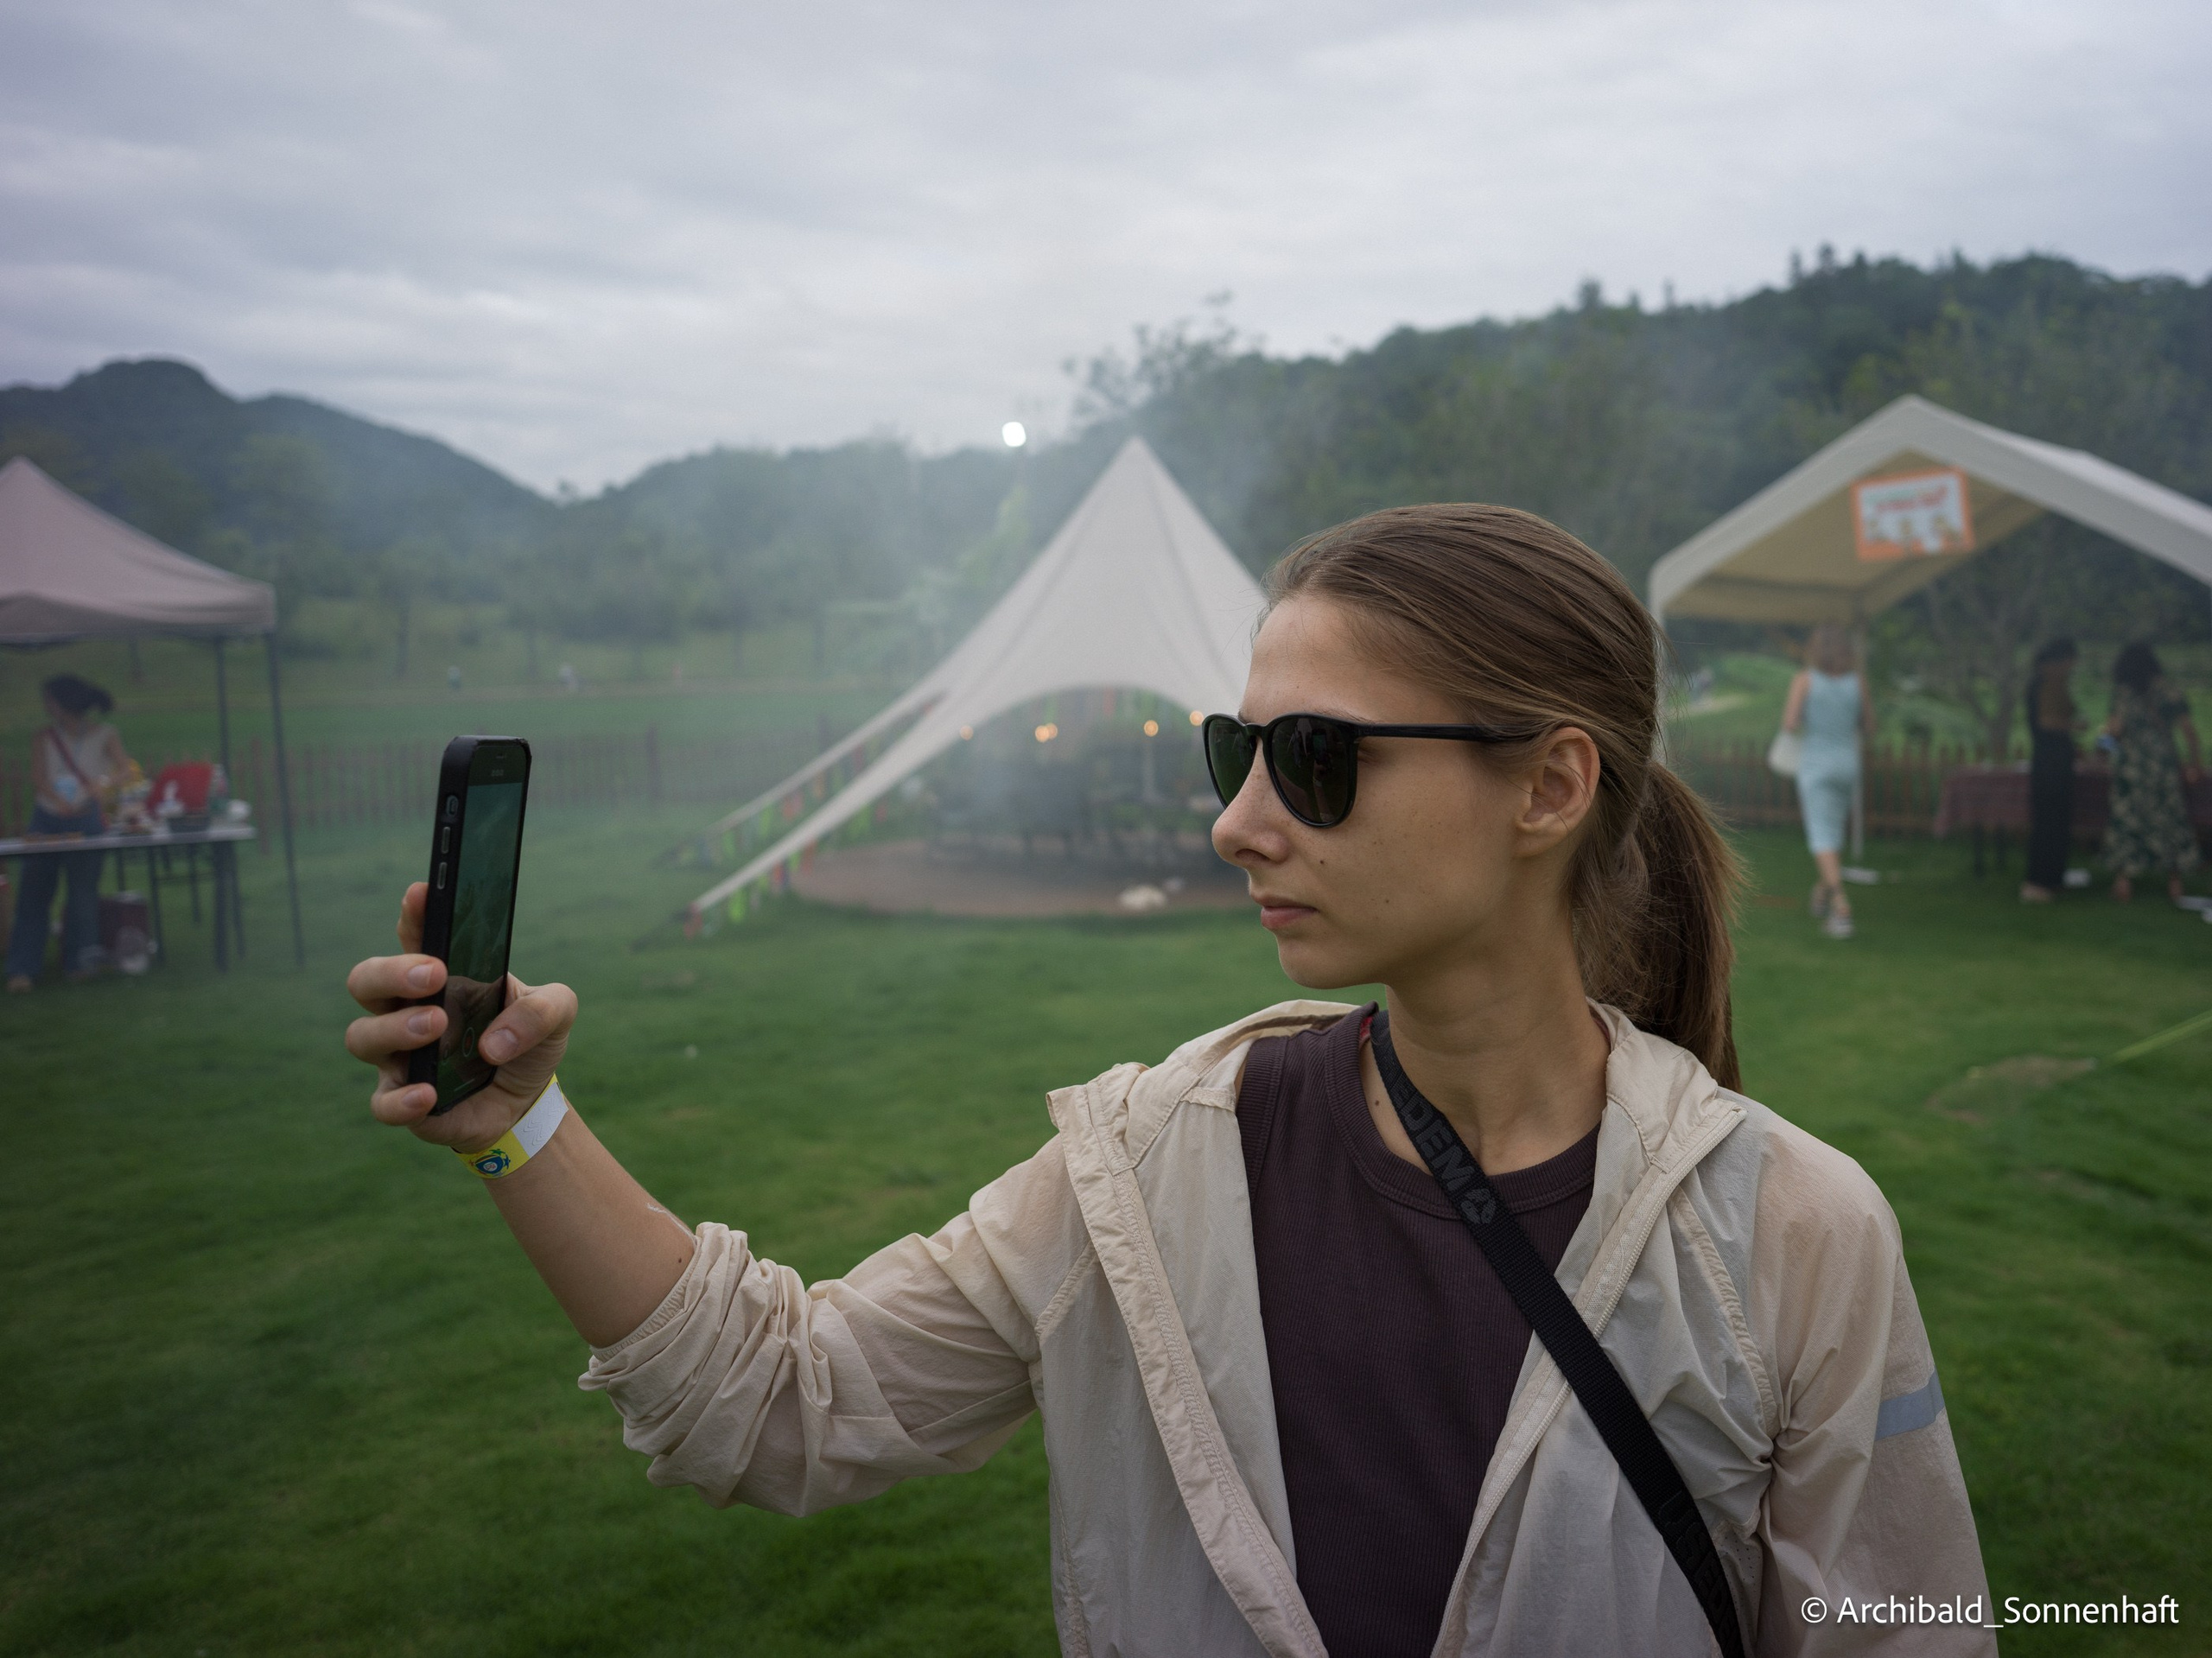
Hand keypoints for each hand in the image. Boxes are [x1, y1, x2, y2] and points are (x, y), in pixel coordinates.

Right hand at [344, 883, 577, 1152]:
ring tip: (436, 1025)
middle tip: (434, 976)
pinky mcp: (403, 1101)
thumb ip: (542, 1009)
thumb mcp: (556, 1013)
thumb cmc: (528, 1042)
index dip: (414, 913)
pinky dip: (400, 1098)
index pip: (415, 935)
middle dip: (391, 973)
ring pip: (361, 1036)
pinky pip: (382, 1102)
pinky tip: (427, 1094)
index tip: (423, 894)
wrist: (526, 1102)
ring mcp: (399, 1056)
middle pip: (365, 980)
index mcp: (441, 976)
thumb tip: (495, 1041)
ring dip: (395, 1028)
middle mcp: (407, 1010)